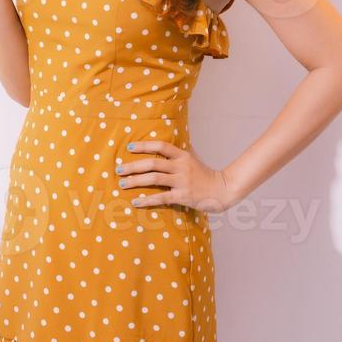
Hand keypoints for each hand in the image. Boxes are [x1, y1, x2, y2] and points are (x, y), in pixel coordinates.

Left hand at [117, 140, 233, 213]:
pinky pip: (161, 197)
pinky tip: (135, 201)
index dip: (144, 145)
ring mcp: (182, 181)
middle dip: (133, 166)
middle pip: (153, 163)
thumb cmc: (206, 174)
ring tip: (122, 184)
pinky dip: (146, 200)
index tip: (129, 147)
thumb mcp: (194, 158)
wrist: (222, 190)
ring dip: (135, 181)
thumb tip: (170, 140)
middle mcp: (181, 166)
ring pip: (154, 179)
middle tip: (118, 169)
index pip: (161, 146)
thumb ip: (181, 151)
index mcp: (183, 155)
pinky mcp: (183, 196)